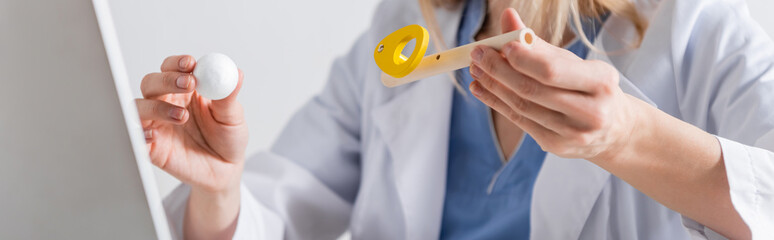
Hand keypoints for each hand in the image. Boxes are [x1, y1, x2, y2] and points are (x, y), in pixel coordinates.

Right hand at [136, 55, 247, 192]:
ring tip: (182, 116)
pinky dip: (139, 133)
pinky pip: (135, 137)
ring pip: (139, 106)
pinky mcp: (151, 147)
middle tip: (188, 84)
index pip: (173, 68)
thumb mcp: (233, 117)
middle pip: (152, 82)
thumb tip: (236, 73)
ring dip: (156, 106)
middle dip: (167, 80)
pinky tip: (154, 134)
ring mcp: (156, 124)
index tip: (190, 64)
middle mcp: (167, 103)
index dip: (178, 63)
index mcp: (186, 90)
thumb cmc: (227, 139)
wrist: (225, 170)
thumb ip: (229, 95)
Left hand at [468, 8, 637, 161]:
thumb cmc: (589, 88)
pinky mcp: (557, 146)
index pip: (552, 70)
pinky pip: (520, 121)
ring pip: (522, 106)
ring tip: (476, 69)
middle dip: (498, 69)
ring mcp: (573, 133)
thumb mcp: (573, 63)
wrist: (614, 129)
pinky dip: (496, 102)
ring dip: (493, 86)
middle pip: (532, 89)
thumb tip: (507, 17)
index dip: (522, 58)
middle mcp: (591, 111)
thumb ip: (538, 44)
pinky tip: (482, 89)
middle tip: (478, 54)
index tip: (500, 44)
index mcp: (601, 81)